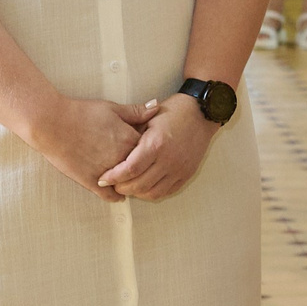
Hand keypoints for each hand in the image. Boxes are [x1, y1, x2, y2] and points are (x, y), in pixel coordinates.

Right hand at [30, 96, 159, 203]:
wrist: (52, 123)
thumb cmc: (82, 113)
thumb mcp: (113, 108)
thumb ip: (136, 112)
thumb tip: (157, 107)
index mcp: (130, 139)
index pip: (152, 149)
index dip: (151, 149)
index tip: (150, 149)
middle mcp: (122, 158)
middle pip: (142, 167)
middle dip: (144, 167)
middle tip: (146, 169)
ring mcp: (107, 171)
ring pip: (128, 183)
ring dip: (130, 183)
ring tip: (132, 182)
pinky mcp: (90, 181)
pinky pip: (109, 195)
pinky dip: (115, 196)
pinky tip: (118, 195)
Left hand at [99, 95, 220, 201]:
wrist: (203, 113)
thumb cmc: (174, 112)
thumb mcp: (148, 118)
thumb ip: (131, 136)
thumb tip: (111, 153)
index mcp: (156, 144)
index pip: (129, 170)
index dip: (113, 177)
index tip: (103, 179)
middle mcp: (169, 159)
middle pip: (138, 185)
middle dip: (121, 187)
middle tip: (113, 184)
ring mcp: (179, 169)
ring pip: (152, 193)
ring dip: (137, 193)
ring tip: (128, 185)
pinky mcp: (187, 174)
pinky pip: (167, 192)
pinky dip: (152, 192)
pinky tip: (145, 185)